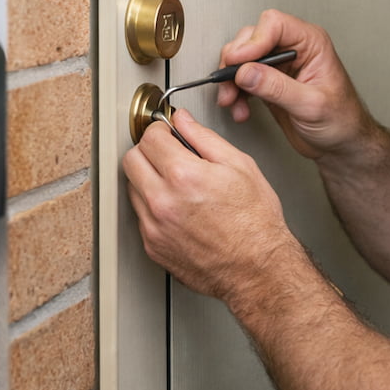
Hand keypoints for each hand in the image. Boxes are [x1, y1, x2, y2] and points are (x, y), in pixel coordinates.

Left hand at [122, 109, 294, 300]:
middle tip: (168, 154)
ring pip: (132, 188)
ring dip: (148, 179)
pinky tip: (178, 208)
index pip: (149, 138)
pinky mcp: (152, 247)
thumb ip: (204, 137)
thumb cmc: (256, 222)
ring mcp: (154, 227)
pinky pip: (140, 216)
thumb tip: (183, 120)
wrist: (258, 269)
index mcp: (184, 176)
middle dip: (148, 151)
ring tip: (177, 184)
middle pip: (131, 160)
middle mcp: (162, 202)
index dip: (160, 130)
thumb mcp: (239, 166)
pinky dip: (153, 207)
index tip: (168, 133)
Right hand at [217, 9, 373, 159]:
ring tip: (232, 100)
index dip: (253, 41)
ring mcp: (279, 65)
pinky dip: (235, 92)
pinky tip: (239, 108)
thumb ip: (277, 87)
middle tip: (230, 82)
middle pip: (252, 38)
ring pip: (242, 58)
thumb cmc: (341, 121)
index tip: (238, 61)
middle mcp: (294, 48)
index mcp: (311, 43)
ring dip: (231, 79)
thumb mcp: (311, 106)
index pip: (274, 25)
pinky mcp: (268, 82)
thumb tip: (246, 72)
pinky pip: (242, 78)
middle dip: (236, 61)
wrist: (342, 145)